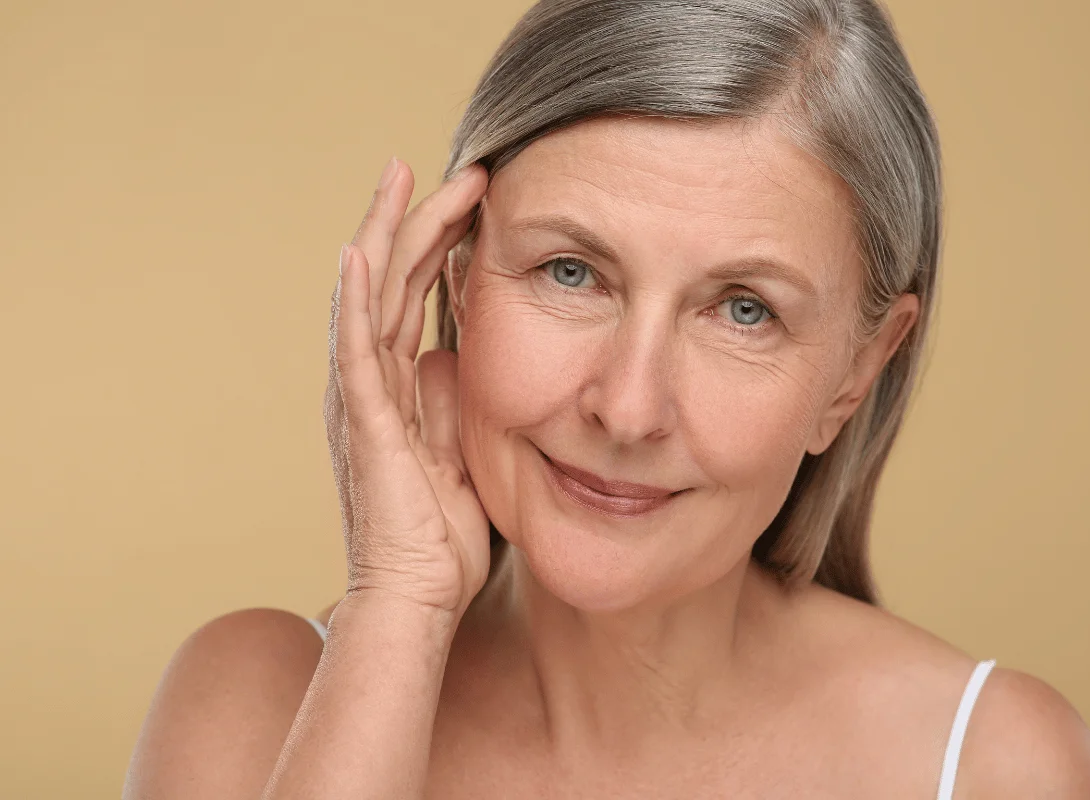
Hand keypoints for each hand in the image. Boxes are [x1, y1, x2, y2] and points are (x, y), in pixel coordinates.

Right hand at [323, 157, 490, 620]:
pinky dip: (353, 302)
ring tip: (401, 177)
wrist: (417, 599)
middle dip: (414, 220)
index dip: (438, 245)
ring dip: (385, 236)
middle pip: (388, 282)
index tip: (472, 199)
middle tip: (441, 166)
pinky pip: (354, 353)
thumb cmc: (439, 536)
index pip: (413, 297)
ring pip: (368, 300)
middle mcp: (369, 383)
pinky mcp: (363, 425)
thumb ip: (452, 400)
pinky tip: (359, 253)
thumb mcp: (461, 450)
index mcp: (395, 386)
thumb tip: (450, 353)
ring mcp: (361, 400)